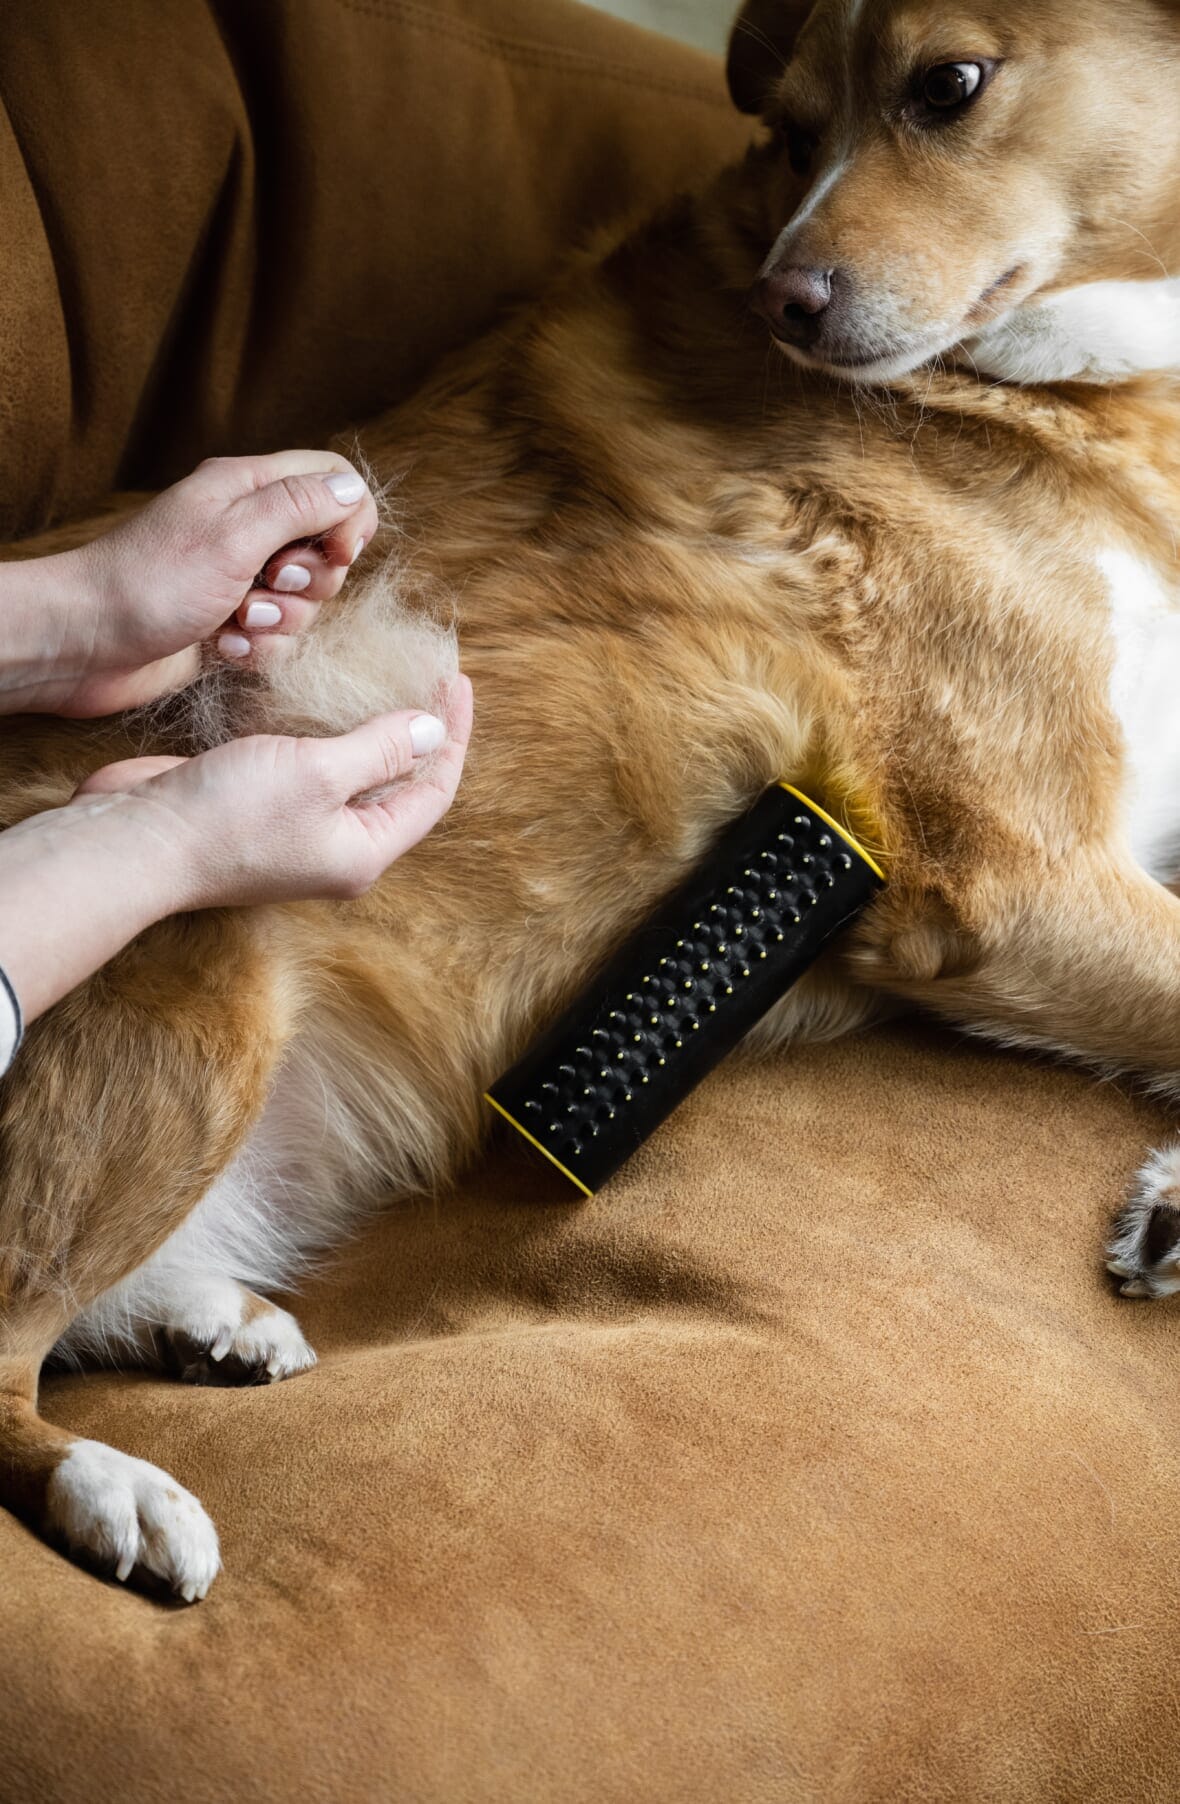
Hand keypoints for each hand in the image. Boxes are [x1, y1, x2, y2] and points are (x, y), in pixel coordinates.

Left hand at [1, 451, 380, 717]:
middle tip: (270, 584)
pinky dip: (258, 649)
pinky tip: (221, 648)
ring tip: (236, 621)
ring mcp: (239, 580)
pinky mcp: (230, 625)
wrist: (87, 644)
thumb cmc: (151, 582)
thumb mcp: (235, 534)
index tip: (339, 553)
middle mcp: (247, 530)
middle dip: (312, 581)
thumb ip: (299, 506)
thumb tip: (352, 490)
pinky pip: (277, 639)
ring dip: (281, 621)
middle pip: (325, 549)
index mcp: (247, 489)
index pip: (332, 481)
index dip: (350, 518)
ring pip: (305, 602)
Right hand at [73, 675, 472, 909]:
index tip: (454, 678)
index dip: (451, 735)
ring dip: (371, 729)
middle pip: (398, 785)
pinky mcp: (259, 807)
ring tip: (388, 679)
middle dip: (417, 732)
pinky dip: (325, 732)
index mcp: (365, 852)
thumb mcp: (320, 772)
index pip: (433, 792)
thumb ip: (381, 748)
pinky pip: (309, 767)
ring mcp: (296, 830)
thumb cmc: (232, 815)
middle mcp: (337, 847)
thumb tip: (433, 730)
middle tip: (426, 675)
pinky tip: (326, 697)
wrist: (138, 842)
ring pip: (352, 774)